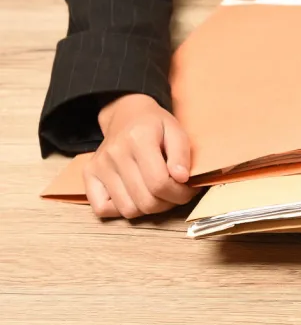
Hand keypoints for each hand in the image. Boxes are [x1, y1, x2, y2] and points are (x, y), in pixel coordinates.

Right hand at [85, 94, 198, 218]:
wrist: (126, 114)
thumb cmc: (154, 125)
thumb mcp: (176, 130)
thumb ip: (181, 154)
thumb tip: (181, 178)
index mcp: (138, 139)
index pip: (160, 183)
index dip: (180, 194)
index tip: (189, 189)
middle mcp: (114, 154)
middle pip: (146, 201)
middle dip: (168, 203)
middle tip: (175, 192)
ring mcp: (99, 166)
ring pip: (128, 210)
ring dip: (148, 208)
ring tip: (157, 194)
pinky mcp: (89, 175)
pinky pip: (102, 209)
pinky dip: (121, 210)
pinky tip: (134, 197)